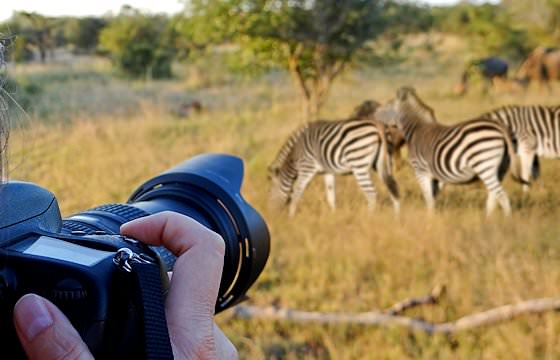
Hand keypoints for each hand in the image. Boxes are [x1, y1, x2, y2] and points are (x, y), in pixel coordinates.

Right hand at [13, 211, 237, 359]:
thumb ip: (64, 355)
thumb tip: (31, 310)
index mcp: (190, 339)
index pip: (203, 248)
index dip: (168, 223)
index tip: (131, 229)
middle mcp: (211, 343)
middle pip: (183, 282)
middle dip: (141, 282)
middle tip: (104, 293)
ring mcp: (212, 357)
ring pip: (180, 315)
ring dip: (147, 315)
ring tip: (112, 334)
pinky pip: (183, 339)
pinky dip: (157, 337)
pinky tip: (132, 354)